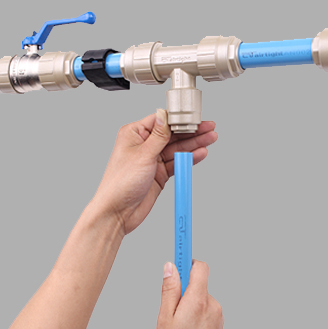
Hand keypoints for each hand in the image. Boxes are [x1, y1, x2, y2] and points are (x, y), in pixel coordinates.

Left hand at [93, 109, 217, 234]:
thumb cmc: (120, 183)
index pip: (161, 121)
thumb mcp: (143, 155)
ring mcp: (152, 159)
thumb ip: (158, 136)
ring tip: (210, 139)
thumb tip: (165, 116)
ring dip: (193, 144)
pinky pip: (177, 162)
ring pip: (177, 148)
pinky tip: (200, 153)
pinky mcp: (159, 173)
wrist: (117, 212)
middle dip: (191, 131)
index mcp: (134, 134)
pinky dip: (189, 158)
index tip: (194, 117)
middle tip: (208, 128)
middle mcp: (143, 145)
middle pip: (172, 134)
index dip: (179, 118)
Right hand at [157, 260, 223, 328]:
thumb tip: (170, 268)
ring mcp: (218, 317)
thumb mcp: (165, 318)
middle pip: (198, 285)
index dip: (187, 262)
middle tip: (173, 309)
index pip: (199, 267)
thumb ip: (169, 290)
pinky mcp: (220, 326)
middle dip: (185, 292)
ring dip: (192, 306)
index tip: (179, 256)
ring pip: (202, 300)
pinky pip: (208, 312)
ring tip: (182, 325)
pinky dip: (199, 316)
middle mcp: (212, 306)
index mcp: (198, 301)